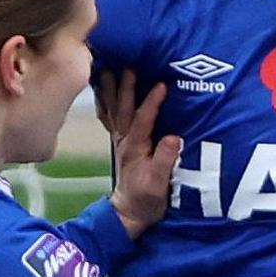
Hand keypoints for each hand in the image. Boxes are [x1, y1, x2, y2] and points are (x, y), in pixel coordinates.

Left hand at [97, 69, 181, 238]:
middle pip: (123, 109)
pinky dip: (105, 100)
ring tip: (108, 67)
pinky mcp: (120, 141)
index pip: (144, 120)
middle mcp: (124, 139)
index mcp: (136, 147)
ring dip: (111, 89)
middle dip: (126, 87)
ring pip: (113, 109)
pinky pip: (109, 116)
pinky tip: (102, 88)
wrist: (130, 211)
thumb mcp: (159, 184)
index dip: (152, 102)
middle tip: (129, 65)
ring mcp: (120, 139)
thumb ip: (164, 161)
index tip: (162, 85)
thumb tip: (173, 137)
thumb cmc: (147, 199)